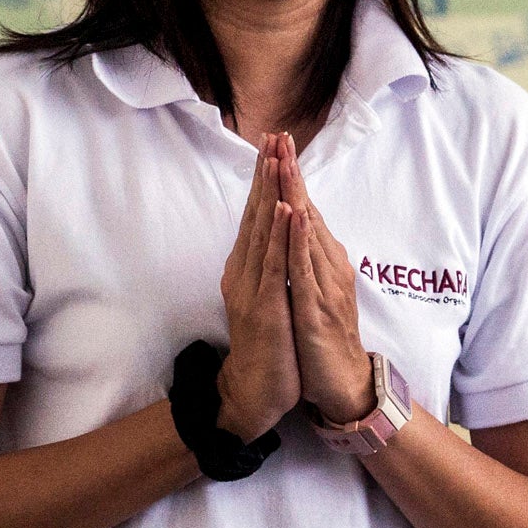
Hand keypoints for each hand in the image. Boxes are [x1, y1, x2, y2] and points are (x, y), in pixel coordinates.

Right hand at [214, 132, 301, 440]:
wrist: (255, 391)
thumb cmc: (267, 344)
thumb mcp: (267, 296)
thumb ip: (267, 265)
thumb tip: (273, 236)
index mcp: (246, 267)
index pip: (255, 214)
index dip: (263, 179)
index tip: (272, 145)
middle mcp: (243, 270)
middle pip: (254, 213)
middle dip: (264, 174)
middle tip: (272, 136)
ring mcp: (252, 287)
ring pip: (261, 230)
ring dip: (269, 192)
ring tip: (275, 158)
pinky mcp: (265, 306)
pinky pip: (274, 264)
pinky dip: (279, 234)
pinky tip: (284, 209)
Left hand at [272, 131, 375, 425]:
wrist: (340, 381)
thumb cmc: (324, 335)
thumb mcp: (313, 288)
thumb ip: (307, 258)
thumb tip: (297, 229)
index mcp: (323, 259)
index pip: (304, 209)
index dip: (290, 177)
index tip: (277, 143)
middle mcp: (327, 264)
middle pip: (307, 210)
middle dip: (292, 173)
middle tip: (281, 136)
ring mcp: (323, 283)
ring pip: (306, 230)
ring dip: (295, 193)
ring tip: (285, 161)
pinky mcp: (316, 305)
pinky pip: (305, 266)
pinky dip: (299, 237)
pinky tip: (294, 213)